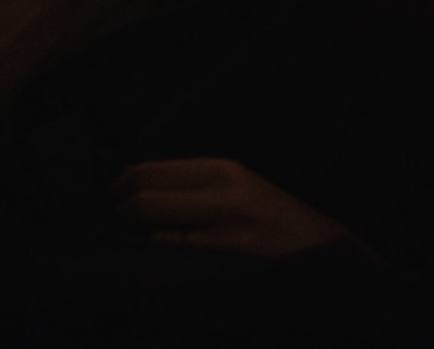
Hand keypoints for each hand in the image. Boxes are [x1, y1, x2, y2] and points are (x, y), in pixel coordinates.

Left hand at [111, 157, 366, 259]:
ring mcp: (226, 222)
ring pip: (153, 222)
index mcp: (220, 168)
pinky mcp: (229, 254)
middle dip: (117, 213)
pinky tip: (152, 263)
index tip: (110, 207)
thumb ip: (194, 187)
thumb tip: (136, 193)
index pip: (147, 170)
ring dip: (130, 236)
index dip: (118, 190)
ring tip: (125, 246)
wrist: (323, 251)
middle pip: (143, 193)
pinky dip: (154, 256)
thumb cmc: (273, 223)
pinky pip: (175, 251)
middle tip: (111, 230)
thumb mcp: (236, 189)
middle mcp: (221, 188)